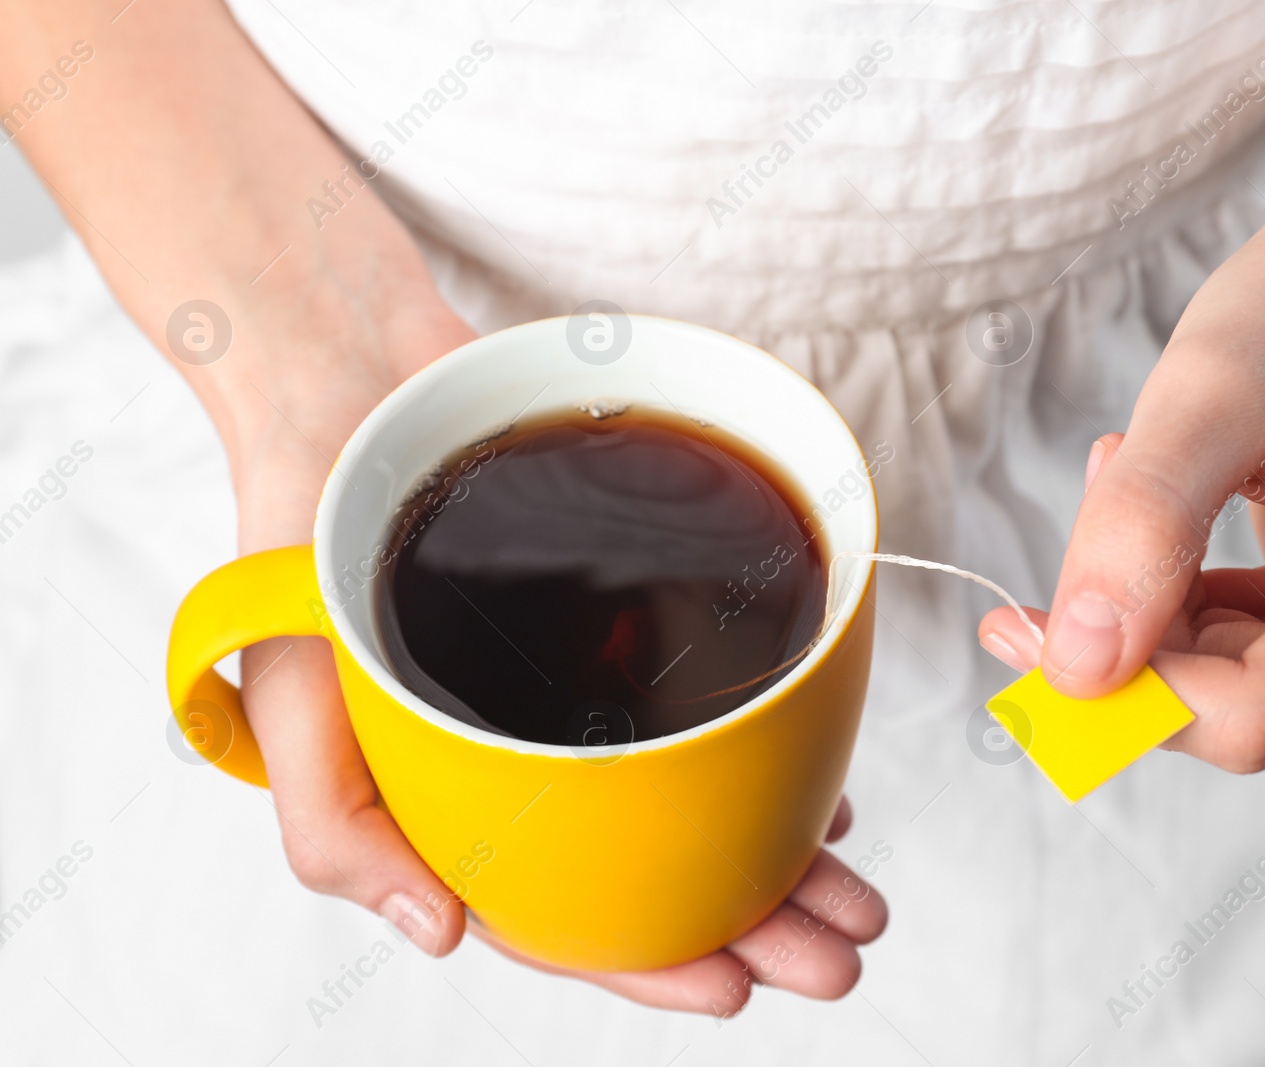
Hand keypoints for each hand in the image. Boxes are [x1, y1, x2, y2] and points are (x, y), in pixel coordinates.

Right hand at [230, 289, 884, 1012]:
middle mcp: (527, 757)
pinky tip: (814, 780)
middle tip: (842, 952)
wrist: (350, 381)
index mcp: (450, 801)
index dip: (643, 965)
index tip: (736, 986)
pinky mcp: (619, 617)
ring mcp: (579, 691)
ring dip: (775, 847)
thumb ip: (337, 829)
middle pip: (648, 867)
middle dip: (752, 922)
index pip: (552, 914)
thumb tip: (441, 936)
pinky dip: (760, 747)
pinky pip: (701, 701)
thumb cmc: (301, 543)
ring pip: (689, 793)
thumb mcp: (286, 697)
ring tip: (854, 884)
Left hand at [978, 200, 1264, 770]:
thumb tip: (1078, 666)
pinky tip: (1184, 523)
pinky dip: (1192, 613)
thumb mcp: (1209, 390)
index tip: (1014, 628)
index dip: (1118, 690)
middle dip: (1136, 631)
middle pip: (1241, 715)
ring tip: (1154, 473)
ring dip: (1162, 611)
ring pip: (1235, 698)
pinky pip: (1253, 675)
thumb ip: (1141, 527)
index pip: (1252, 714)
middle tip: (1099, 491)